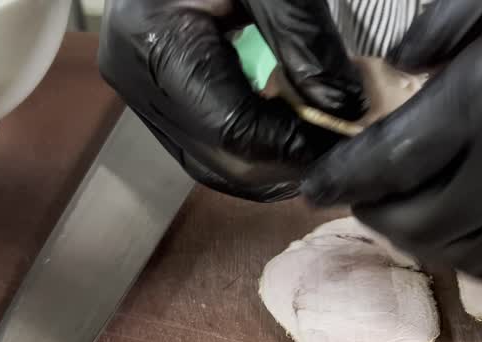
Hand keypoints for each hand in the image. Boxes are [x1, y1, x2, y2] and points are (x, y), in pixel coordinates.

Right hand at [100, 0, 367, 201]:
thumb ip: (303, 38)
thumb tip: (345, 111)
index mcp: (154, 39)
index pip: (231, 128)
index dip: (294, 144)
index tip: (347, 138)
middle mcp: (134, 77)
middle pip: (219, 157)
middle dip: (287, 161)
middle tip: (342, 145)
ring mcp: (138, 90)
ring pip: (212, 163)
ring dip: (271, 163)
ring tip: (321, 141)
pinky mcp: (151, 93)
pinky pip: (203, 145)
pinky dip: (250, 150)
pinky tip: (289, 134)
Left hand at [303, 0, 481, 281]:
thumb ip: (450, 26)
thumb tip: (400, 73)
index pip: (398, 157)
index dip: (347, 178)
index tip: (315, 186)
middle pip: (429, 217)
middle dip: (380, 215)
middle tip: (361, 199)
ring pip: (476, 253)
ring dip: (428, 244)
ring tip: (407, 220)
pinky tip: (468, 241)